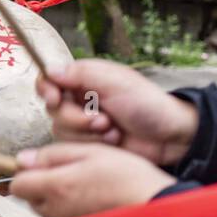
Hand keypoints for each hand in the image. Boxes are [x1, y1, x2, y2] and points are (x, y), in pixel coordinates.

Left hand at [12, 143, 174, 216]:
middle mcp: (55, 214)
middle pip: (33, 199)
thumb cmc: (130, 179)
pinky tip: (98, 210)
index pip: (18, 184)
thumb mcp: (91, 152)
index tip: (48, 167)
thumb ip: (52, 155)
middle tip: (78, 177)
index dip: (30, 173)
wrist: (160, 211)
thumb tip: (22, 159)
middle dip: (46, 187)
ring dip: (60, 204)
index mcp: (54, 188)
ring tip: (92, 193)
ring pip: (49, 215)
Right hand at [35, 58, 198, 166]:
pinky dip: (93, 143)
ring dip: (87, 132)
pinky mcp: (88, 143)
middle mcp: (80, 100)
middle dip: (76, 118)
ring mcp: (83, 123)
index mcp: (84, 79)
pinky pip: (72, 146)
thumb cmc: (148, 104)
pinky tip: (113, 140)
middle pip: (53, 109)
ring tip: (112, 130)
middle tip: (102, 119)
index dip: (47, 90)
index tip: (55, 98)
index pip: (49, 80)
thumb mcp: (115, 82)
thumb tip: (49, 70)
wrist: (170, 137)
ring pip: (61, 129)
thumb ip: (80, 74)